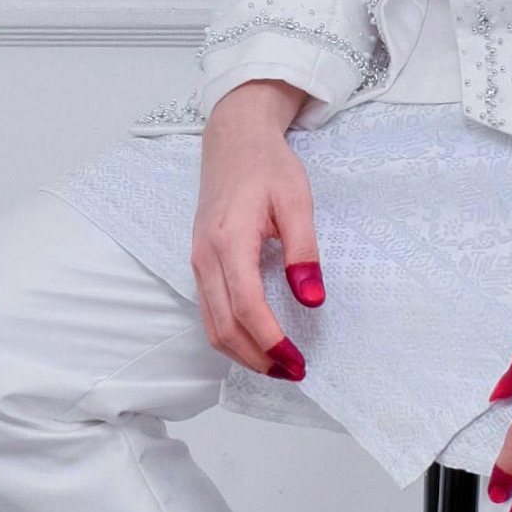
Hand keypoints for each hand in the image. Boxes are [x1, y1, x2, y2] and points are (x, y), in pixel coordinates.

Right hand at [192, 79, 324, 381]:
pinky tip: (257, 341)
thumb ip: (303, 251)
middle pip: (224, 327)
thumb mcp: (297, 201)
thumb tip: (312, 299)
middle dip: (258, 358)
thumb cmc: (268, 166)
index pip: (247, 308)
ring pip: (211, 325)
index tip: (298, 361)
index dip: (271, 341)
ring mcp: (198, 261)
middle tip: (294, 372)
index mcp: (229, 241)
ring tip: (278, 365)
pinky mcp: (200, 262)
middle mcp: (206, 257)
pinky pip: (209, 311)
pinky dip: (231, 335)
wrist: (234, 139)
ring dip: (243, 353)